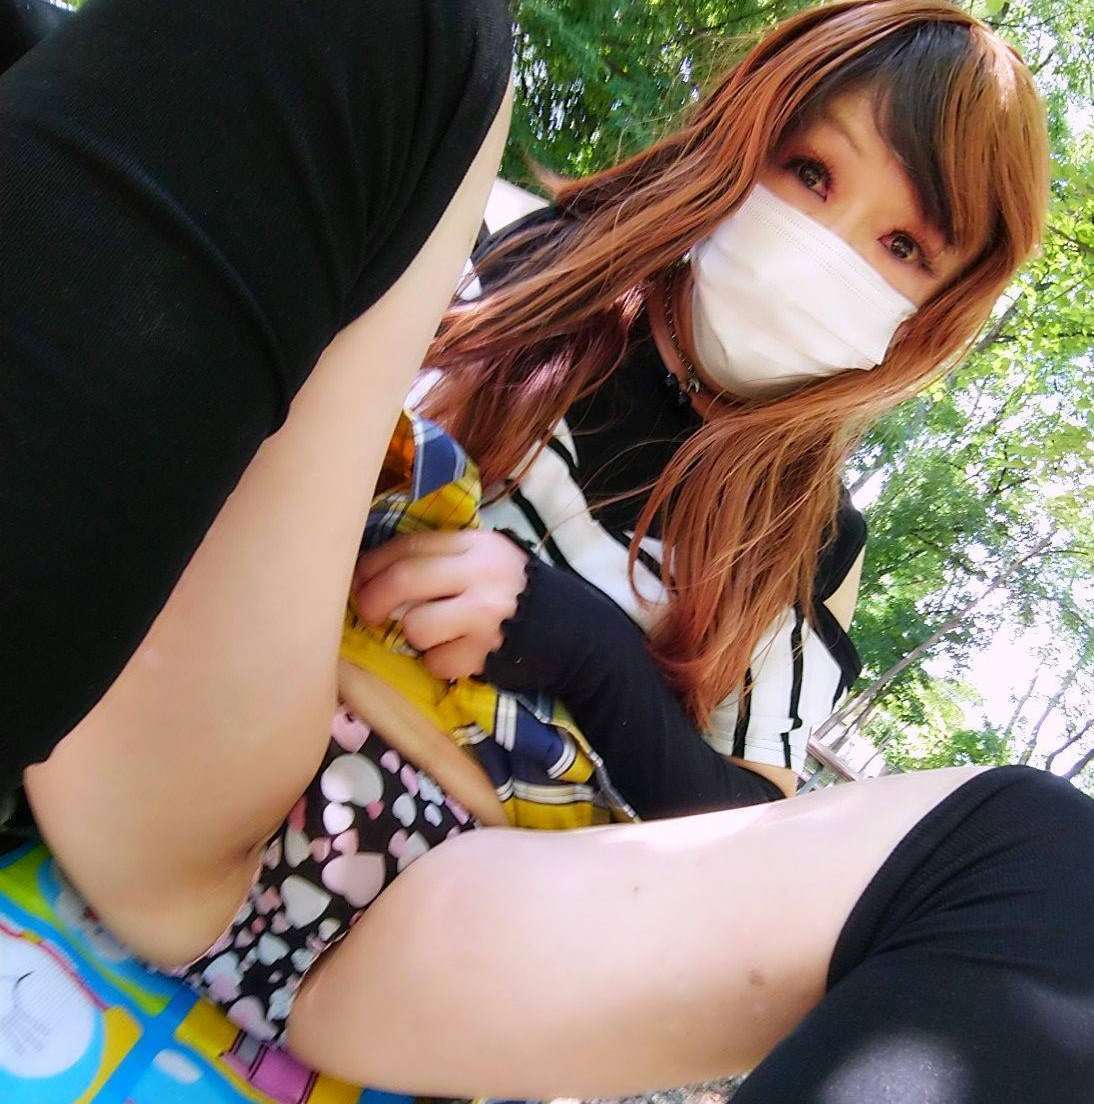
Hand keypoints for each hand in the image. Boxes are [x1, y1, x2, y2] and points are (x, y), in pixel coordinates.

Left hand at [352, 529, 527, 679]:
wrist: (571, 634)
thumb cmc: (516, 594)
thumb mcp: (487, 560)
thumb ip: (443, 560)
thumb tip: (376, 574)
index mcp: (476, 545)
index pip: (410, 545)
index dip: (374, 563)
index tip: (359, 579)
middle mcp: (480, 575)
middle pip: (404, 580)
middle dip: (373, 599)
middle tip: (368, 613)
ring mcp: (484, 616)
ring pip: (416, 626)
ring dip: (414, 635)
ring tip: (434, 635)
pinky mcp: (486, 654)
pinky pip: (436, 662)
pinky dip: (438, 663)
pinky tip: (458, 654)